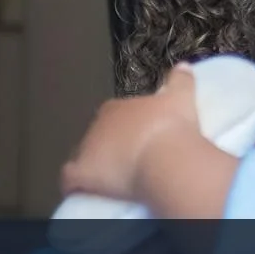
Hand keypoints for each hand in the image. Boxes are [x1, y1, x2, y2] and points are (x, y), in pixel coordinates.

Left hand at [60, 65, 201, 200]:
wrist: (164, 157)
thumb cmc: (172, 125)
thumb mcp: (181, 97)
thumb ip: (180, 80)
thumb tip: (183, 65)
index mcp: (116, 108)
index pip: (114, 116)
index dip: (126, 127)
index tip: (140, 137)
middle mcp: (97, 126)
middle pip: (100, 136)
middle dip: (111, 145)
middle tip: (132, 158)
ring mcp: (87, 149)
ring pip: (85, 156)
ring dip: (95, 164)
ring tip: (115, 176)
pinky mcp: (82, 173)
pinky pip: (71, 178)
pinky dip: (75, 182)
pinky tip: (85, 188)